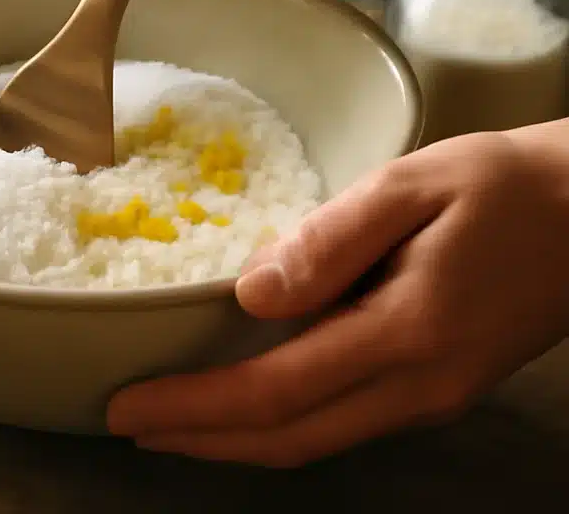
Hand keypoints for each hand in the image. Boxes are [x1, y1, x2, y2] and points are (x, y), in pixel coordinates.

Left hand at [107, 124, 568, 466]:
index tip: (127, 408)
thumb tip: (250, 292)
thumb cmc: (498, 186)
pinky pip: (344, 419)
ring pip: (317, 437)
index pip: (274, 391)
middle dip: (201, 439)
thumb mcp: (408, 187)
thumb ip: (329, 241)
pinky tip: (250, 399)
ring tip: (173, 420)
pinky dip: (282, 419)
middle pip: (289, 436)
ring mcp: (434, 396)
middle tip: (128, 423)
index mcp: (405, 333)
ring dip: (236, 436)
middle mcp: (419, 386)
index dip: (194, 409)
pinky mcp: (441, 387)